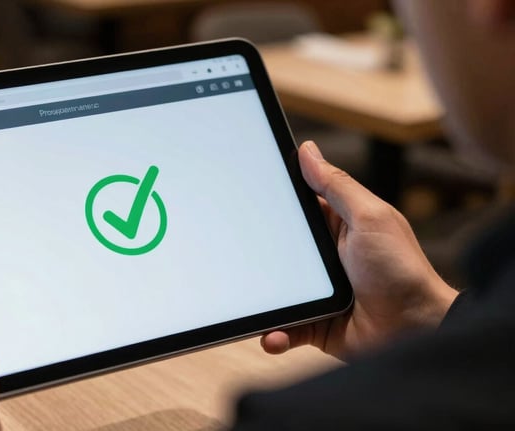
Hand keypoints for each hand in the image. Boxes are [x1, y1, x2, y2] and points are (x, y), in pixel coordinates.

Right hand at [261, 141, 458, 359]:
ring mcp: (316, 292)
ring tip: (249, 302)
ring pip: (274, 291)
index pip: (295, 208)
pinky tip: (271, 334)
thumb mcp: (370, 217)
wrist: (417, 330)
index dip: (270, 200)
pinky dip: (274, 333)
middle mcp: (322, 259)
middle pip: (276, 250)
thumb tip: (308, 150)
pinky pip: (284, 328)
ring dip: (262, 298)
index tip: (240, 194)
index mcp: (335, 227)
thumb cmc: (402, 269)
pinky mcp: (314, 325)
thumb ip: (337, 185)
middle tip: (230, 253)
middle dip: (255, 253)